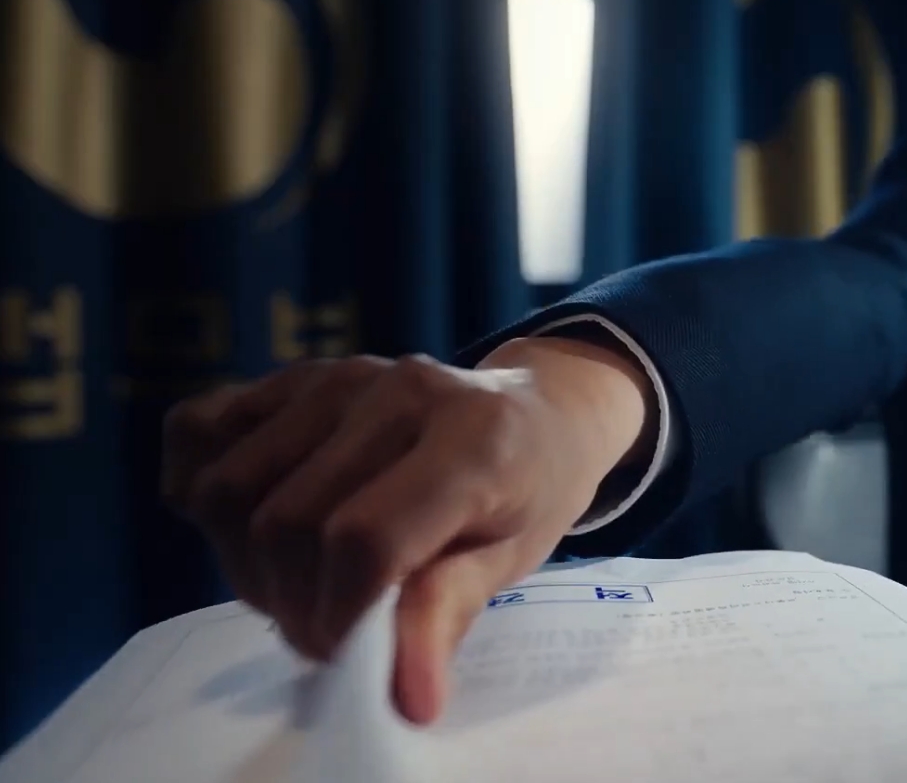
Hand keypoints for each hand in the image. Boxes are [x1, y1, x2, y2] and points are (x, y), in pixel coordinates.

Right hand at [160, 339, 652, 723]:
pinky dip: (199, 485)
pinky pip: (198, 429)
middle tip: (327, 628)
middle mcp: (400, 393)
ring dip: (245, 560)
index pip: (363, 540)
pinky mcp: (294, 376)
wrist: (536, 416)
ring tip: (298, 581)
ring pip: (230, 487)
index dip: (338, 616)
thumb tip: (407, 702)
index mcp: (472, 442)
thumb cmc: (527, 494)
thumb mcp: (510, 560)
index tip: (351, 651)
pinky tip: (249, 521)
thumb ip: (447, 615)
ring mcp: (339, 376)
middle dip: (292, 603)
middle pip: (286, 521)